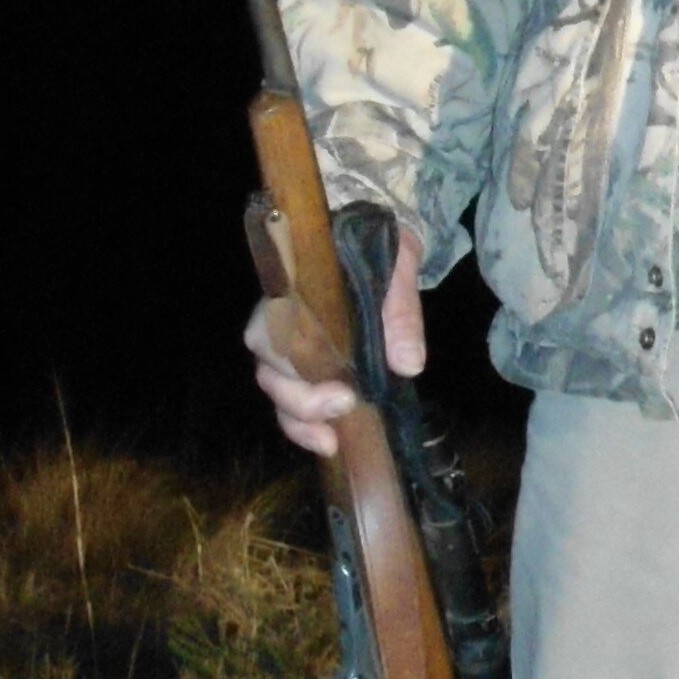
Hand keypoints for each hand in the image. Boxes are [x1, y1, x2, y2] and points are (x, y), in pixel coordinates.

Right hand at [247, 229, 425, 458]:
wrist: (375, 236)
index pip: (272, 333)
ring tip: (331, 442)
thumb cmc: (378, 249)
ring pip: (275, 392)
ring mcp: (287, 349)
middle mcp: (279, 323)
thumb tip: (408, 365)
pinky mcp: (303, 368)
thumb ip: (400, 313)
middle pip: (269, 372)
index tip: (336, 387)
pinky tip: (329, 442)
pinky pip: (289, 402)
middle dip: (301, 402)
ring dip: (299, 422)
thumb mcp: (398, 270)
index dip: (294, 367)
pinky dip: (304, 426)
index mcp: (292, 293)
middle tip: (344, 409)